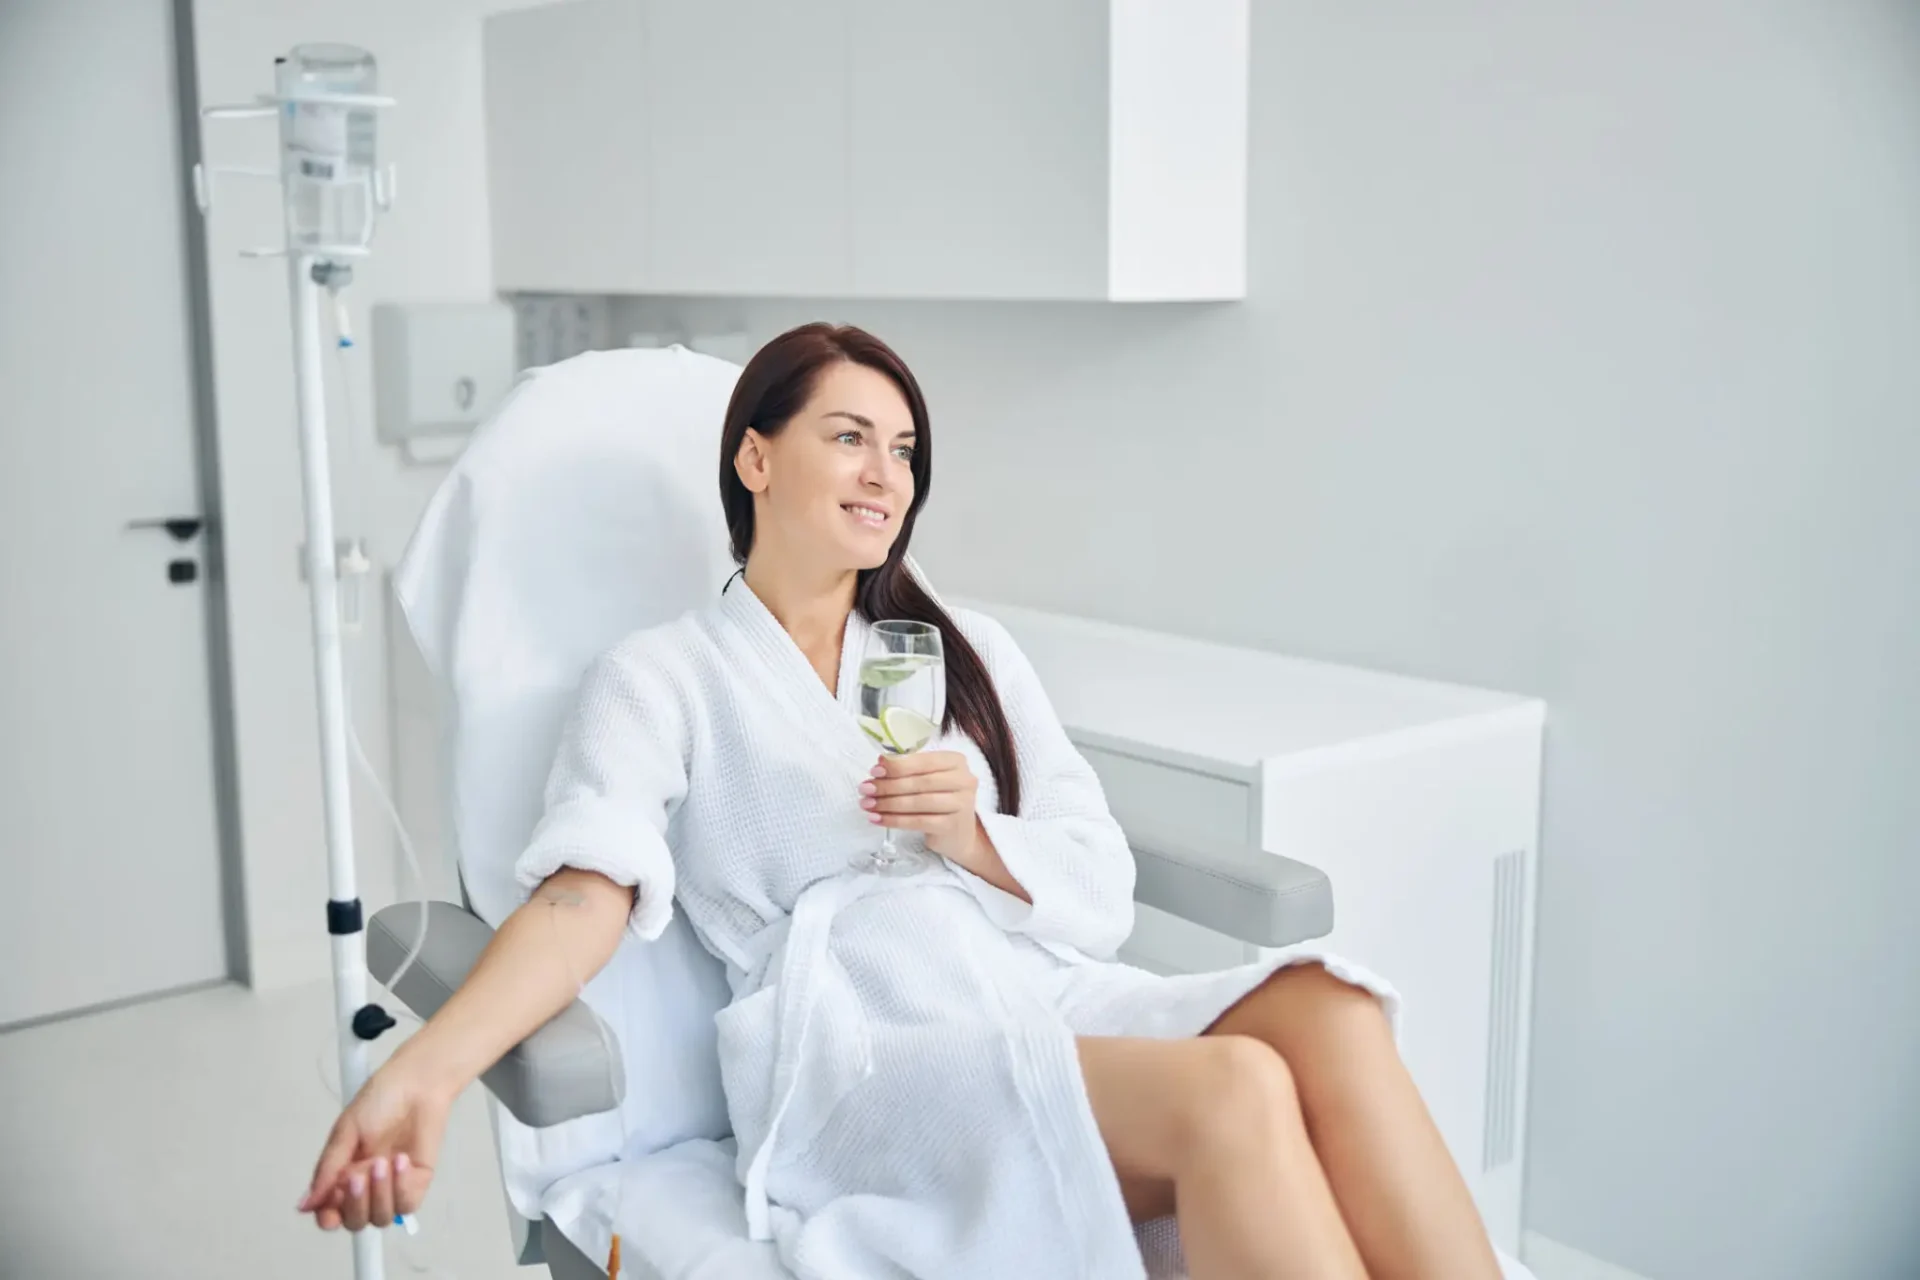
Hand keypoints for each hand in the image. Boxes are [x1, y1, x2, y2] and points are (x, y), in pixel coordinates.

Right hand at [298, 1060, 451, 1231]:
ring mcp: (393, 1186)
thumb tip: (303, 1205)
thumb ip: (327, 1170)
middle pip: (355, 1221)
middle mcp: (366, 1187)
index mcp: (342, 1176)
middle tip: (359, 1175)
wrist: (418, 1083)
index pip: (331, 1213)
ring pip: (381, 1217)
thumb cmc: (379, 1100)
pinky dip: (402, 1187)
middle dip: (355, 1204)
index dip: (329, 1217)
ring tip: (384, 1161)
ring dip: (380, 1193)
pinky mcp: (418, 1182)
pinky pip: (407, 1204)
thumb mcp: (345, 1132)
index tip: (331, 1208)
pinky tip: (402, 1160)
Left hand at [861, 751, 981, 861]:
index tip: (874, 770)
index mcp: (956, 761)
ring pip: (917, 802)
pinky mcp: (952, 826)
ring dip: (888, 803)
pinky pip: (918, 822)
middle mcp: (964, 780)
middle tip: (865, 789)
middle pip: (920, 782)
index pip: (924, 761)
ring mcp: (961, 804)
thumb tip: (880, 765)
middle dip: (888, 786)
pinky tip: (878, 819)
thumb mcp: (929, 779)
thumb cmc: (939, 799)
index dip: (898, 765)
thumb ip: (909, 769)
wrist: (959, 834)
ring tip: (867, 804)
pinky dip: (894, 820)